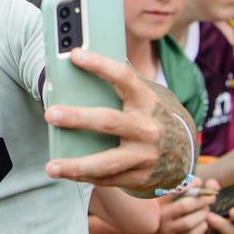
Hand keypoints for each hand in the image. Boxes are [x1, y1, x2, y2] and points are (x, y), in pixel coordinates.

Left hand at [44, 49, 196, 192]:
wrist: (182, 152)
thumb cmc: (150, 115)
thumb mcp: (144, 95)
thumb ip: (121, 79)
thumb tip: (88, 54)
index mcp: (147, 100)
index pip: (123, 77)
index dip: (99, 65)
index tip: (74, 55)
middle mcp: (148, 128)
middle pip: (109, 121)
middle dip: (78, 118)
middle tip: (51, 114)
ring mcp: (145, 156)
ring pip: (107, 162)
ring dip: (77, 165)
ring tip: (51, 167)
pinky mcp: (140, 177)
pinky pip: (108, 179)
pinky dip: (84, 176)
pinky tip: (65, 173)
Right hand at [155, 179, 218, 233]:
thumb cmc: (163, 210)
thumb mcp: (168, 196)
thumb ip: (191, 188)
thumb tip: (213, 184)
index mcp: (157, 200)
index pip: (174, 189)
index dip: (190, 184)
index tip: (199, 181)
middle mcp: (160, 214)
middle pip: (184, 206)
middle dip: (201, 200)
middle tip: (211, 197)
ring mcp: (166, 229)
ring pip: (189, 222)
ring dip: (202, 215)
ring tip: (206, 210)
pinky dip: (202, 227)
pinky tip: (203, 222)